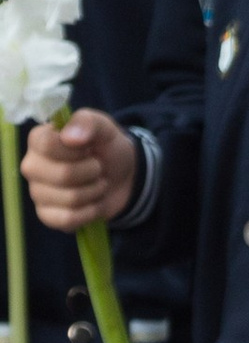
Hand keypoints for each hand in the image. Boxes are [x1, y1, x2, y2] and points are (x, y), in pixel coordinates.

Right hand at [24, 110, 136, 229]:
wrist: (122, 176)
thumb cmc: (105, 147)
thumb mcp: (104, 127)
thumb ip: (88, 123)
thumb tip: (70, 138)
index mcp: (39, 140)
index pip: (46, 144)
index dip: (75, 149)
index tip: (88, 148)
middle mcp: (32, 166)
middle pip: (63, 174)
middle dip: (92, 171)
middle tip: (97, 167)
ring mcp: (37, 192)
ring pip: (70, 199)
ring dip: (95, 191)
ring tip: (97, 183)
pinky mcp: (47, 215)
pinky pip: (68, 219)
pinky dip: (90, 212)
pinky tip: (93, 202)